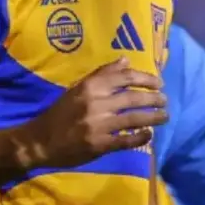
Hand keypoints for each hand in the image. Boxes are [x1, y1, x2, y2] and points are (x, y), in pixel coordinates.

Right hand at [15, 57, 167, 169]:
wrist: (39, 141)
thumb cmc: (60, 113)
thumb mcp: (78, 88)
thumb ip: (102, 74)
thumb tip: (126, 60)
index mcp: (90, 87)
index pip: (125, 77)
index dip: (146, 78)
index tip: (159, 83)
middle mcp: (96, 103)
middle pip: (134, 97)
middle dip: (154, 98)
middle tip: (165, 100)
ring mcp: (98, 125)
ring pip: (134, 118)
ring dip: (154, 117)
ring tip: (165, 116)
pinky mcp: (99, 145)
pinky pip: (126, 140)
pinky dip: (141, 137)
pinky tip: (149, 134)